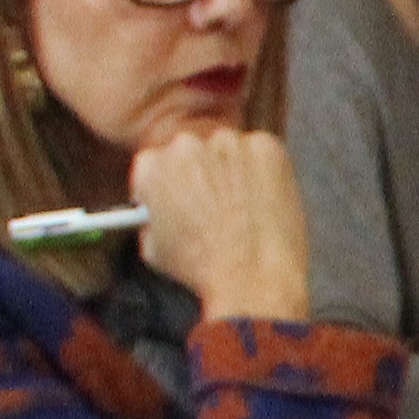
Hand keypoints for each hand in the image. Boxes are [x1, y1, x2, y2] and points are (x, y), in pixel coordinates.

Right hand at [128, 128, 313, 325]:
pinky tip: (266, 203)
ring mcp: (228, 143)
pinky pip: (264, 154)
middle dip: (203, 175)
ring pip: (230, 152)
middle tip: (217, 207)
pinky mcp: (266, 147)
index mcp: (151, 165)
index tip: (182, 197)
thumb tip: (159, 212)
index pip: (157, 164)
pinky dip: (266, 172)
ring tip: (245, 210)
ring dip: (235, 171)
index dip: (171, 184)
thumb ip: (151, 217)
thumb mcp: (153, 248)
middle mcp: (186, 145)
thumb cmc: (203, 268)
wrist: (251, 275)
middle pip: (193, 152)